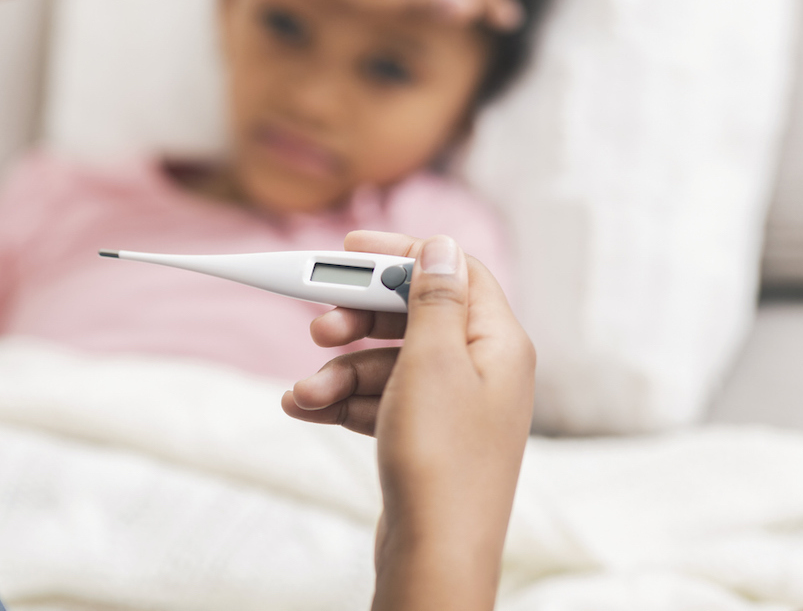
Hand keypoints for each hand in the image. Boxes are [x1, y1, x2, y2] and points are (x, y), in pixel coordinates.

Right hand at [282, 231, 534, 609]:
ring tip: (305, 394)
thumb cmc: (441, 461)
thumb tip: (441, 246)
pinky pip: (378, 401)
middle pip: (411, 317)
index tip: (350, 248)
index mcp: (497, 342)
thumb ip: (433, 298)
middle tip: (317, 326)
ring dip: (339, 372)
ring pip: (386, 364)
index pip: (452, 271)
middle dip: (357, 320)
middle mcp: (481, 369)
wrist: (435, 556)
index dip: (401, 254)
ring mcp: (452, 407)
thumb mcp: (432, 363)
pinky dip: (343, 402)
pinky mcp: (424, 438)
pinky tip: (305, 409)